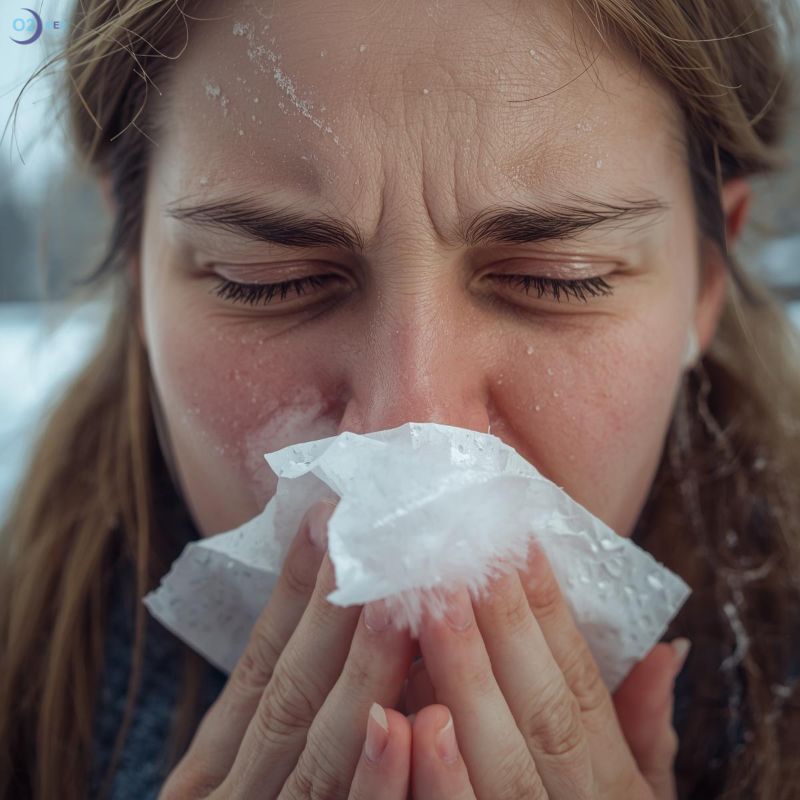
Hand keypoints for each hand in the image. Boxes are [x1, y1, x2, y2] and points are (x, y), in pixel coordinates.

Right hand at [159, 499, 415, 799]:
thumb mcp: (238, 775)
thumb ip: (280, 714)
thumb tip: (339, 605)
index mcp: (210, 772)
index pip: (256, 666)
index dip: (293, 591)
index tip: (326, 518)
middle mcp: (232, 797)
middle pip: (287, 696)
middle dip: (331, 612)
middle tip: (369, 532)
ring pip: (317, 754)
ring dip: (361, 674)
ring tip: (395, 602)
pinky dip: (374, 779)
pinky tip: (396, 725)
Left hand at [404, 542, 688, 798]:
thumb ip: (640, 732)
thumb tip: (667, 649)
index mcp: (612, 786)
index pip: (581, 687)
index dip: (550, 615)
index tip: (516, 543)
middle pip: (538, 714)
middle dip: (500, 629)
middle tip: (459, 554)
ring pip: (496, 765)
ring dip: (463, 682)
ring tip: (428, 605)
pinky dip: (429, 782)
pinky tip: (400, 721)